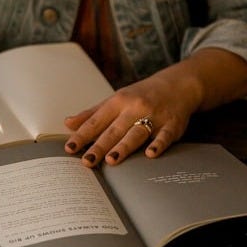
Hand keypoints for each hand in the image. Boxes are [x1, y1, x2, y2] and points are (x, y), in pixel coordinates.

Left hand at [63, 48, 246, 166]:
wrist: (178, 85)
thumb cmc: (142, 95)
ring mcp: (154, 116)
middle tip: (87, 161)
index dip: (82, 135)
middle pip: (114, 130)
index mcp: (118, 102)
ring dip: (124, 146)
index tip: (70, 148)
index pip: (96, 121)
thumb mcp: (116, 100)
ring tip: (112, 160)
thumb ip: (92, 114)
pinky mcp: (172, 124)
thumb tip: (68, 123)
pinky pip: (165, 136)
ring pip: (136, 133)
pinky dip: (158, 144)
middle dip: (100, 146)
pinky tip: (150, 154)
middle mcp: (135, 108)